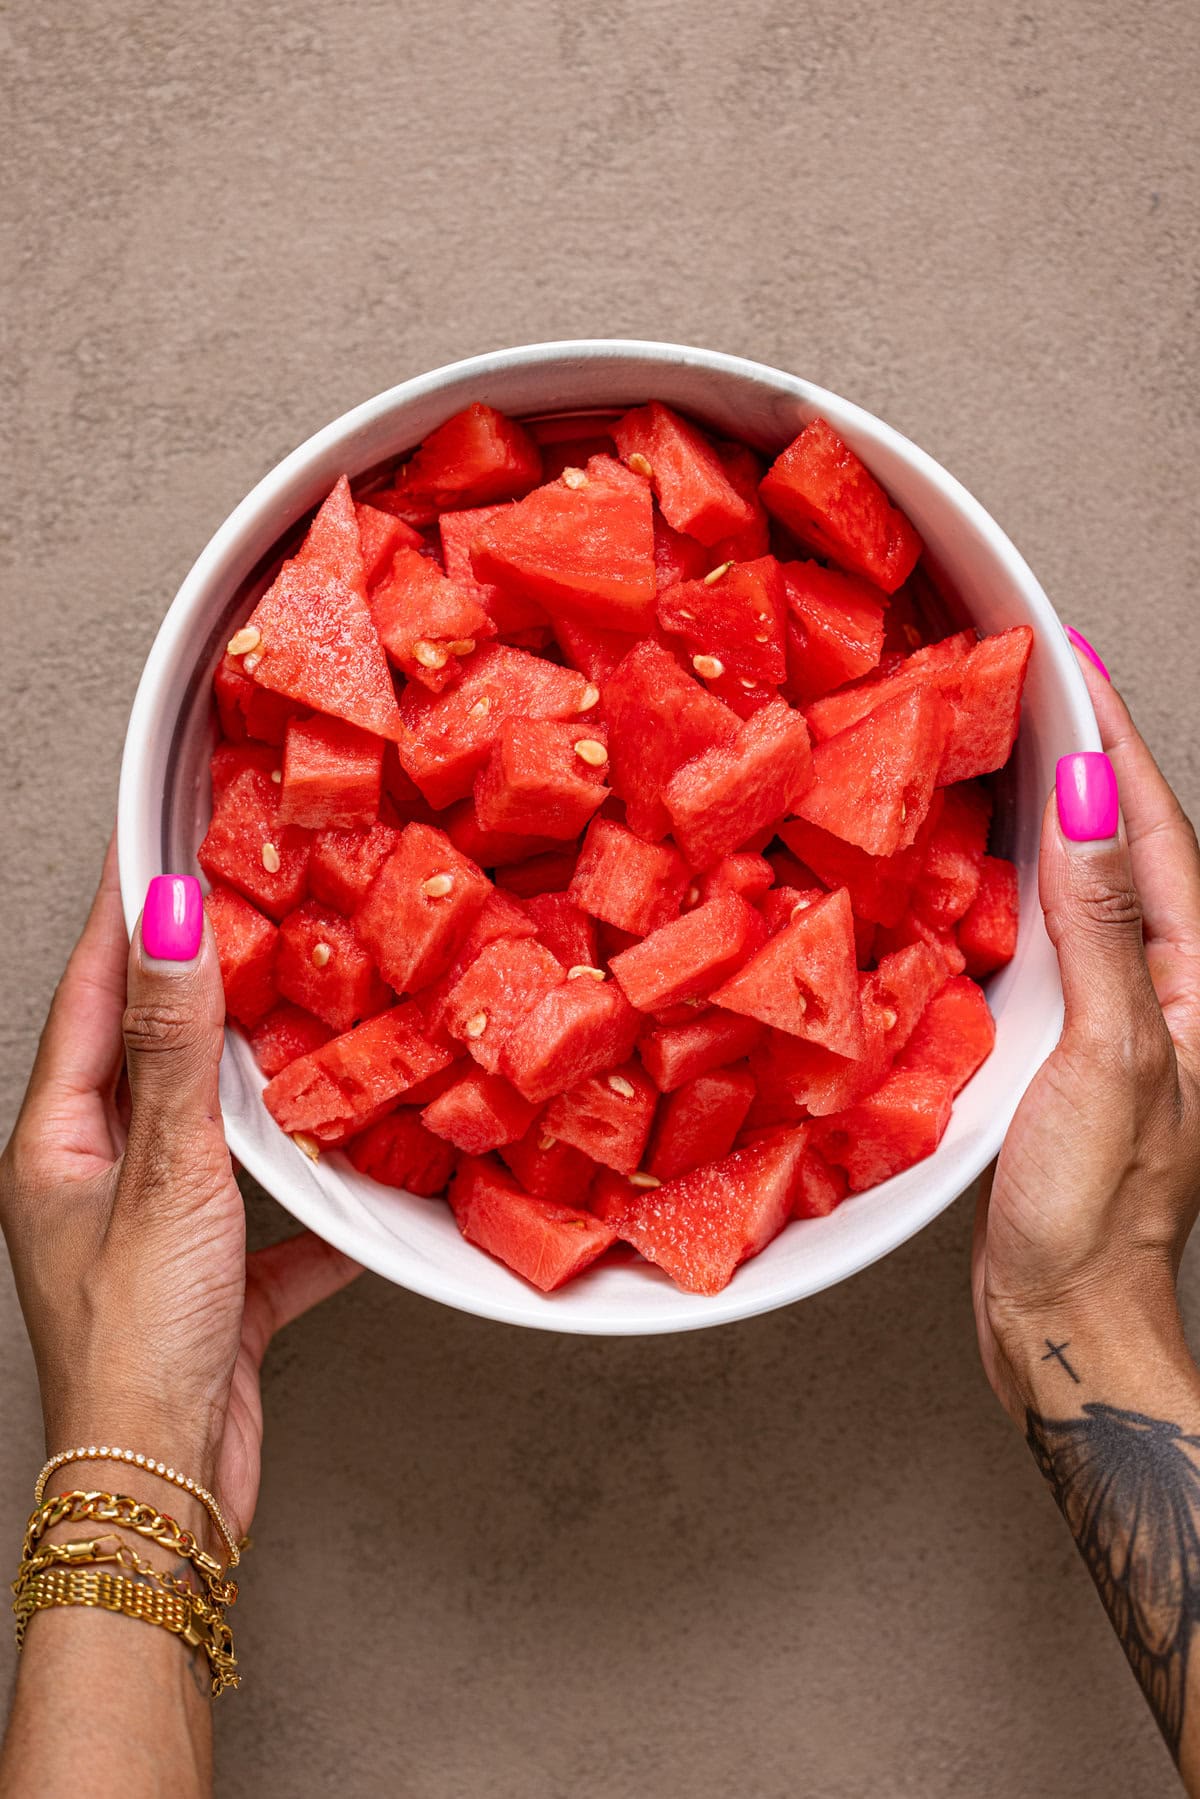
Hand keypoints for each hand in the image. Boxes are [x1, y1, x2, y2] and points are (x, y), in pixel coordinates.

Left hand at [0, 840, 360, 1545]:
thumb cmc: (138, 1339)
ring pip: (212, 1133)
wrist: (160, 1491)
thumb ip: (178, 1049)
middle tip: (252, 913)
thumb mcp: (166, 1173)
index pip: (95, 997)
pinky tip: (361, 1191)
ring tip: (308, 1024)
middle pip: (151, 1057)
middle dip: (199, 987)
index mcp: (56, 1142)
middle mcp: (95, 1179)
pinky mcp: (210, 1286)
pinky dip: (310, 1205)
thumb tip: (172, 922)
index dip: (129, 920)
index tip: (162, 845)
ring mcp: (152, 1233)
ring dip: (256, 1088)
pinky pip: (267, 1222)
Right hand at [973, 645, 1199, 1419]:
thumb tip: (1084, 806)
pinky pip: (1041, 938)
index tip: (1071, 665)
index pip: (1153, 833)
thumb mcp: (1108, 1057)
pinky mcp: (1062, 1045)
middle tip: (1026, 686)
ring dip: (1042, 816)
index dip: (1113, 743)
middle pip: (1122, 846)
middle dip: (1080, 760)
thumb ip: (1104, 930)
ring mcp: (1114, 1016)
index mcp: (1197, 983)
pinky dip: (1009, 886)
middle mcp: (1163, 989)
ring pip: (1079, 888)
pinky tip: (973, 868)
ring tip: (998, 750)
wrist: (1066, 1321)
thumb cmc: (1098, 1212)